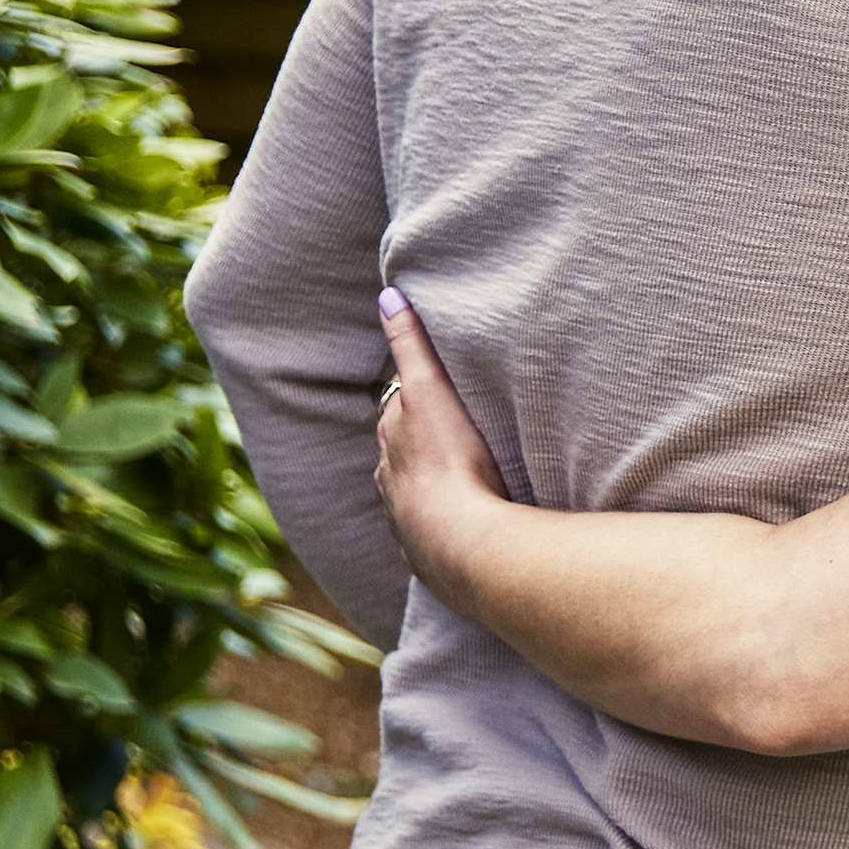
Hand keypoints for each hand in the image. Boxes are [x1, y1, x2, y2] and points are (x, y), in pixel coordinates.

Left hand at [370, 290, 510, 601]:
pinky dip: (440, 520)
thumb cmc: (449, 462)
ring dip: (428, 481)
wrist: (460, 541)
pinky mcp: (427, 552)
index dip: (416, 394)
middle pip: (402, 449)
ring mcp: (406, 518)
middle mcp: (390, 478)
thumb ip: (411, 346)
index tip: (431, 385)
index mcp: (392, 439)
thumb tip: (387, 297)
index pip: (399, 407)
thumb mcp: (430, 392)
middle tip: (447, 427)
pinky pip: (430, 529)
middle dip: (417, 438)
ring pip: (412, 490)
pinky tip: (460, 523)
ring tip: (457, 475)